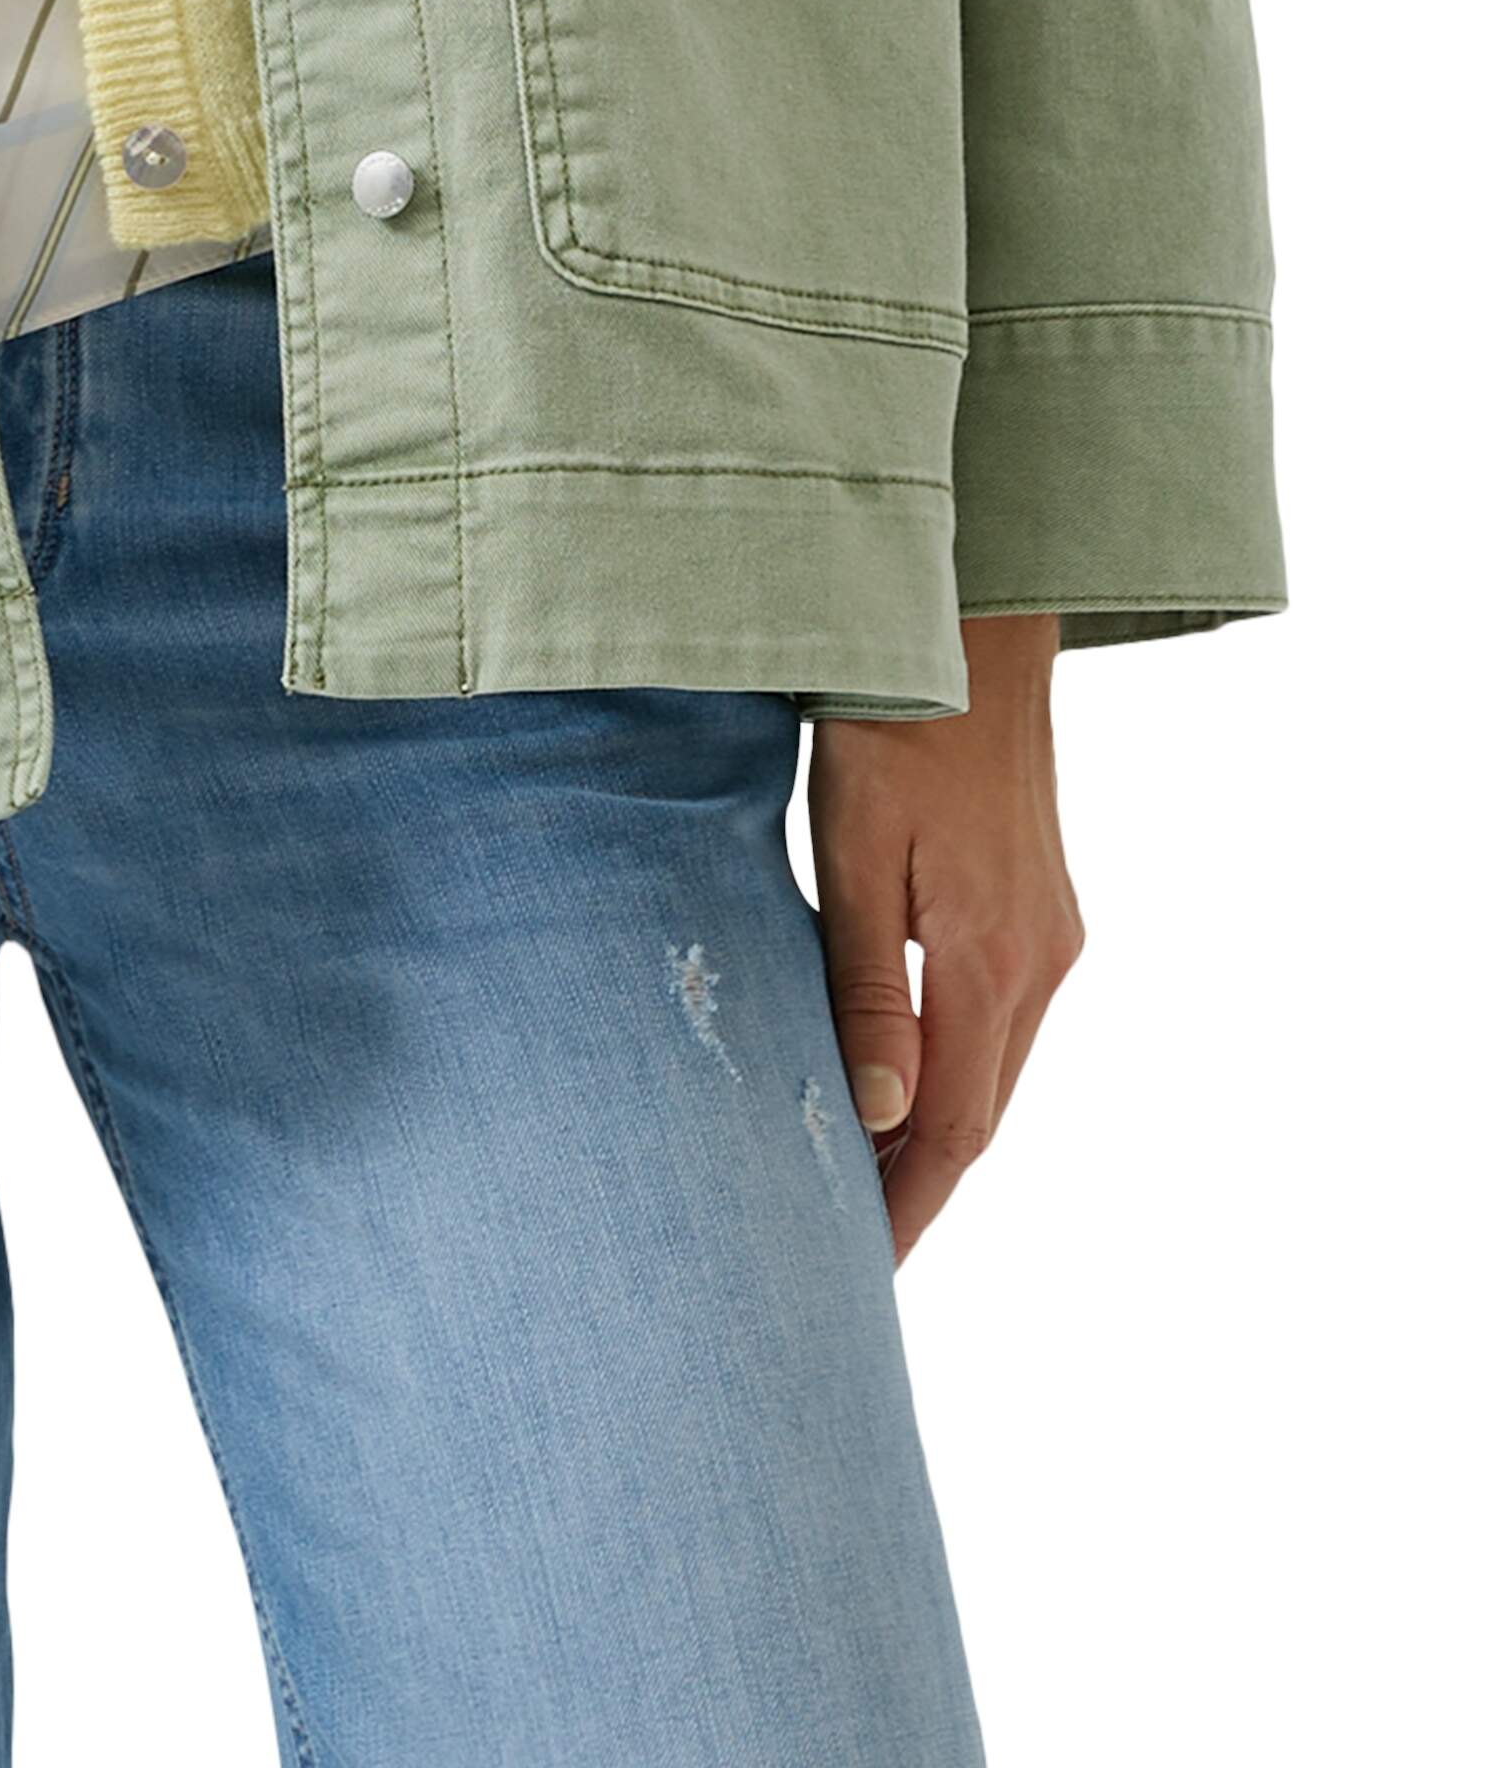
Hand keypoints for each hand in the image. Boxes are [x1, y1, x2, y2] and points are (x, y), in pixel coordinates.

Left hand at [808, 615, 1085, 1261]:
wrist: (971, 634)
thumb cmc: (893, 729)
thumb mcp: (856, 852)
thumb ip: (865, 986)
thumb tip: (879, 1112)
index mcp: (988, 959)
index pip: (954, 1128)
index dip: (910, 1204)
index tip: (864, 1271)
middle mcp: (1039, 962)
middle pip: (984, 1112)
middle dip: (921, 1185)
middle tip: (853, 1249)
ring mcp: (1053, 933)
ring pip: (998, 1069)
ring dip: (942, 1130)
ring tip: (868, 1181)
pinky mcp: (1045, 905)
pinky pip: (1002, 1017)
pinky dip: (960, 1068)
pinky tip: (912, 1080)